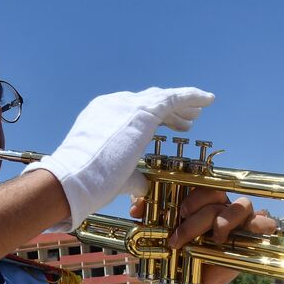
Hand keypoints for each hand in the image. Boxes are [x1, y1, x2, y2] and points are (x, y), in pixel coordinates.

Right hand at [28, 87, 214, 231]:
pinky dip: (192, 96)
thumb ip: (132, 177)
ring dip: (182, 104)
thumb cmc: (89, 182)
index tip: (169, 126)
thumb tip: (145, 187)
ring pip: (162, 98)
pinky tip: (208, 100)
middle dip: (169, 110)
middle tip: (187, 120)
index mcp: (101, 115)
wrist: (75, 176)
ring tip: (199, 110)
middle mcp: (113, 104)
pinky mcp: (143, 111)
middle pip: (149, 101)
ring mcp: (127, 105)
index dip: (154, 119)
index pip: (133, 112)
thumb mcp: (114, 176)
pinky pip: (174, 98)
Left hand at [148, 190, 278, 283]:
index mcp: (202, 201)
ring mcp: (240, 219)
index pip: (202, 184)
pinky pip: (264, 221)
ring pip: (240, 205)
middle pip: (217, 195)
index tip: (179, 213)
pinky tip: (247, 234)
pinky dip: (260, 223)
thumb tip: (136, 208)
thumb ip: (148, 216)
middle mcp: (222, 206)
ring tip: (213, 239)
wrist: (193, 282)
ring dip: (223, 221)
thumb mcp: (160, 234)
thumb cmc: (180, 254)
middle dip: (198, 213)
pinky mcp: (252, 235)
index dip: (192, 195)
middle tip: (183, 231)